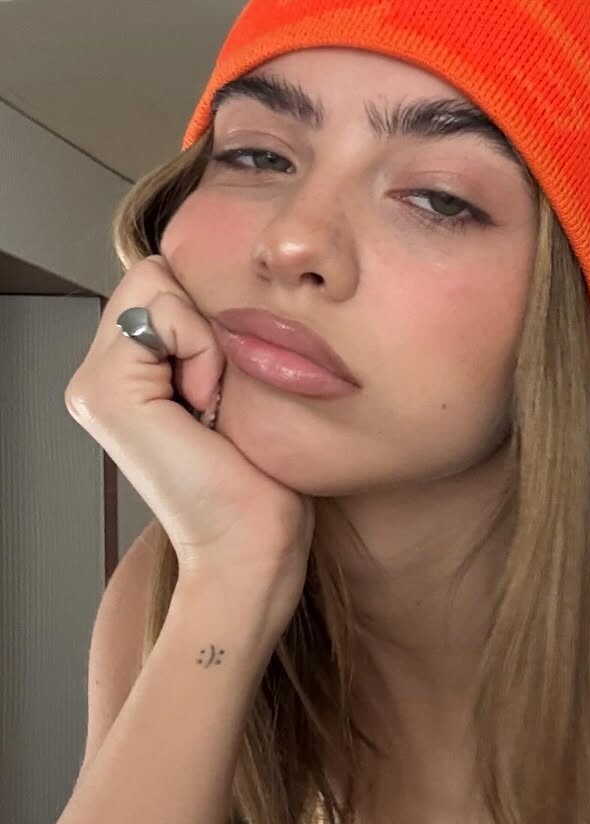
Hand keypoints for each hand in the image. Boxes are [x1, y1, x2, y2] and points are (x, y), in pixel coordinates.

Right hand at [65, 254, 313, 611]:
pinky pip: (168, 313)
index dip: (210, 315)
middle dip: (204, 320)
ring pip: (159, 283)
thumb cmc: (261, 483)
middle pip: (156, 272)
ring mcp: (93, 383)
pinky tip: (209, 410)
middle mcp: (95, 374)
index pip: (163, 279)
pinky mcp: (105, 392)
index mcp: (124, 372)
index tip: (227, 388)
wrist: (251, 551)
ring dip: (207, 338)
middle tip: (221, 396)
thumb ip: (209, 336)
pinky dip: (205, 352)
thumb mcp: (238, 389)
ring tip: (215, 405)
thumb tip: (223, 277)